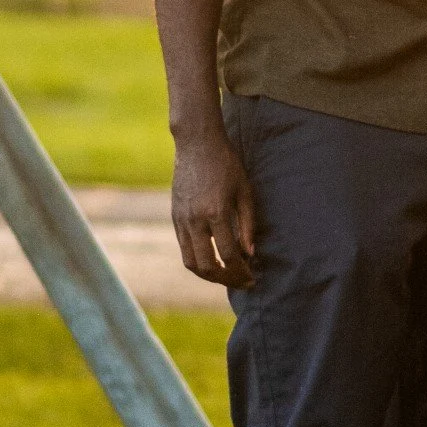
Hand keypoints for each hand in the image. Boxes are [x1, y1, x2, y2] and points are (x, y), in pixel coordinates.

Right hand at [170, 126, 257, 286]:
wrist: (196, 144)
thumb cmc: (226, 164)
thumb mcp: (244, 191)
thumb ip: (247, 225)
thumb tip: (250, 254)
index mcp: (216, 212)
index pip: (229, 255)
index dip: (241, 271)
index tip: (252, 278)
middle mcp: (195, 220)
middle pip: (207, 266)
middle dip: (225, 280)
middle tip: (241, 282)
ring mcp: (182, 220)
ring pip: (191, 262)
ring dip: (209, 275)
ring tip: (226, 276)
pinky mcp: (174, 217)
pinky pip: (183, 249)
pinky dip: (197, 261)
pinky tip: (212, 260)